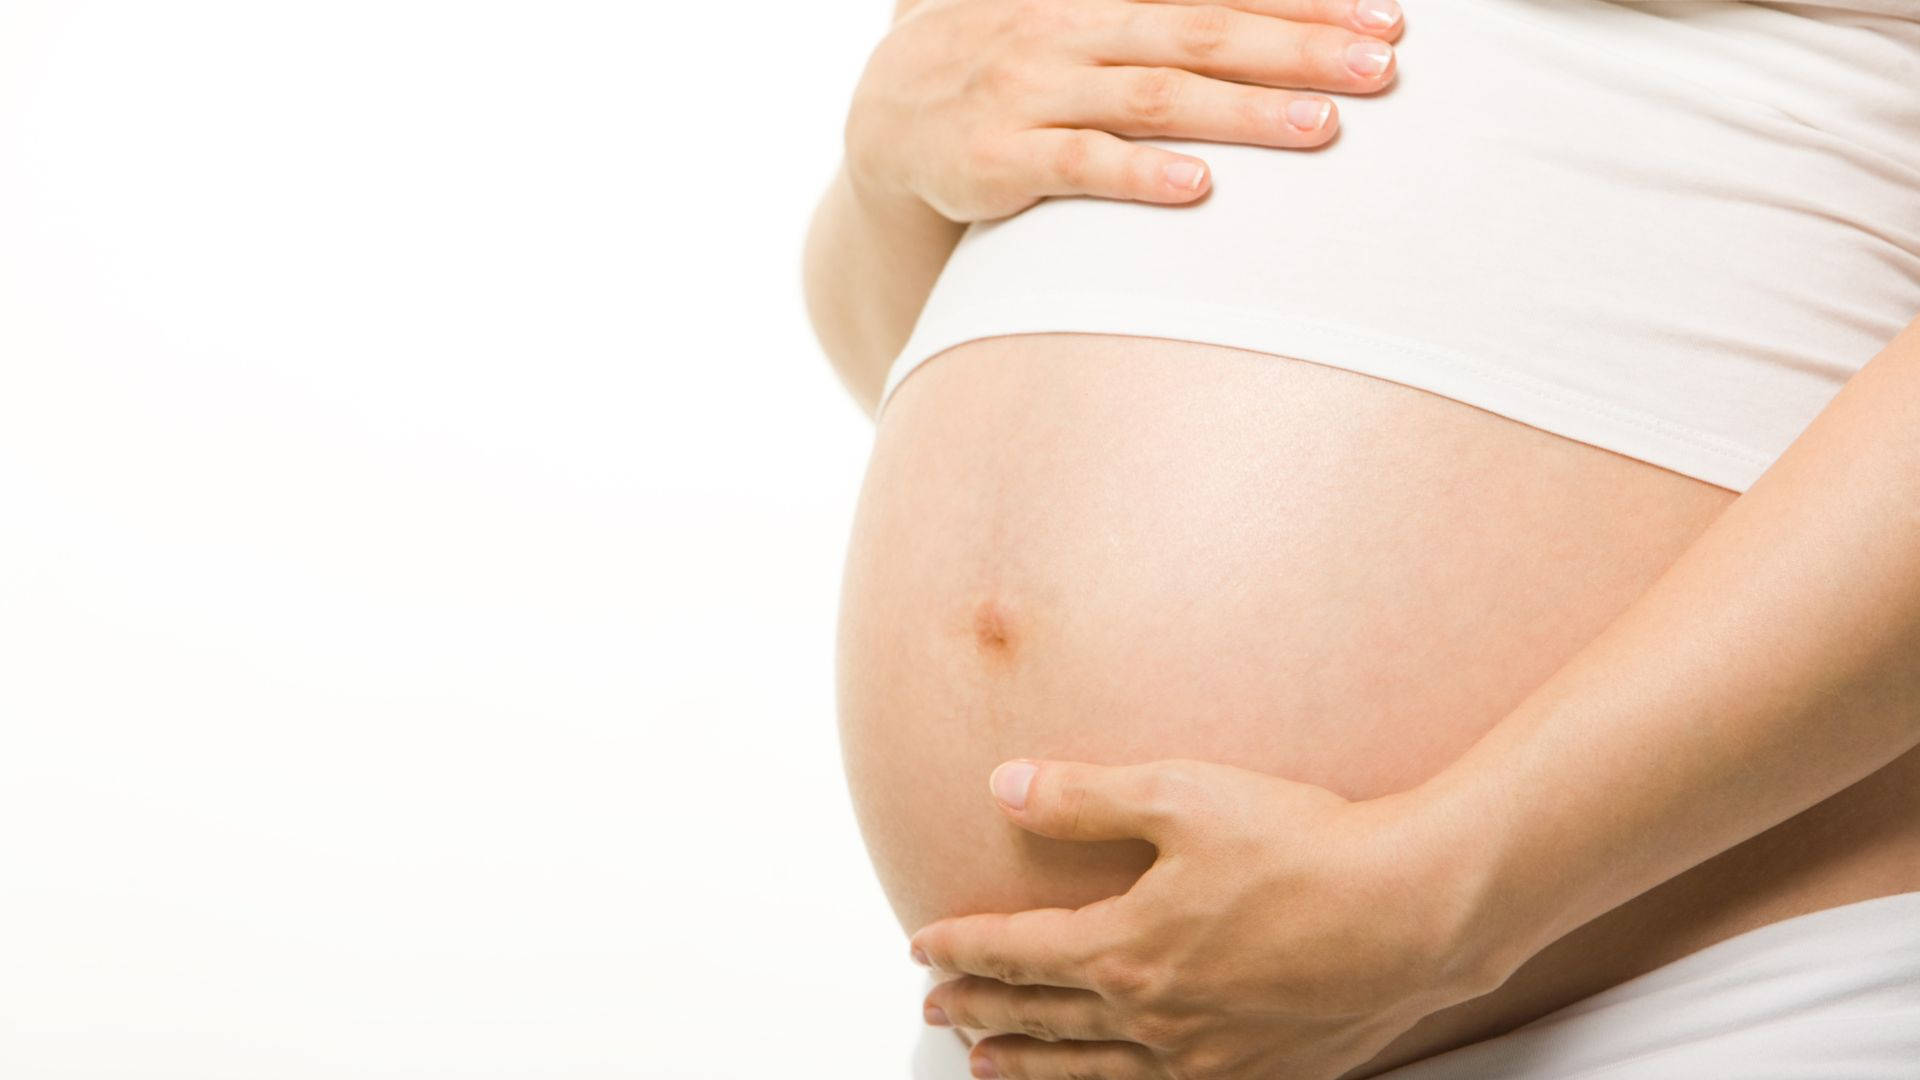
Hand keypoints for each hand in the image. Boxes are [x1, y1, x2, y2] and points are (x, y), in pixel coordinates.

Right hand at [844, 0, 1403, 222]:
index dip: (1303, 1)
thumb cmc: (1011, 68)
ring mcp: (1033, 93)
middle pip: (1203, 33)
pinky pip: (1078, 165)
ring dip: (1244, 111)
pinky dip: (1139, 175)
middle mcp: (1072, 31)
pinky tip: (1198, 187)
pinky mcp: (998, 159)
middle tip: (1381, 67)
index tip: (1386, 16)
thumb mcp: (1077, 18)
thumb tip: (1260, 14)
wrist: (887, 117)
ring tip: (1324, 127)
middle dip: (1299, 48)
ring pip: (1154, 98)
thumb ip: (1158, 15)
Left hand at [908, 758, 1507, 1079]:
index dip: (964, 949)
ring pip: (1090, 1070)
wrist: (1414, 912)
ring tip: (987, 1065)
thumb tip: (1004, 787)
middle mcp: (1155, 1017)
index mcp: (1127, 949)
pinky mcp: (1257, 1074)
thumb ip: (1083, 796)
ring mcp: (1206, 1057)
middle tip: (936, 1008)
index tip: (922, 947)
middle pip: (1042, 1018)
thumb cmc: (1306, 848)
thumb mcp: (1181, 795)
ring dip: (1030, 1064)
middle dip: (981, 1010)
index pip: (1018, 952)